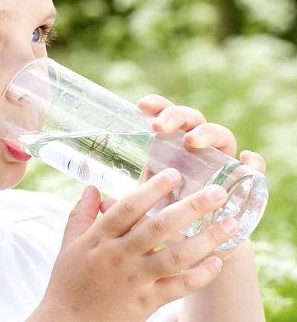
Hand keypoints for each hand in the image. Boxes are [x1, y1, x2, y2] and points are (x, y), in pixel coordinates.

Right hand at [32, 170, 235, 320]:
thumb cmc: (69, 281)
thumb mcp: (69, 244)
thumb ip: (81, 214)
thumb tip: (92, 188)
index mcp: (99, 238)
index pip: (128, 208)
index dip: (152, 189)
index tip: (175, 173)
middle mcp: (119, 256)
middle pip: (158, 227)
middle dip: (190, 207)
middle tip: (217, 192)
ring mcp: (134, 280)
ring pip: (175, 257)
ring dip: (206, 239)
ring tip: (230, 224)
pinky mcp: (146, 302)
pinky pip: (179, 287)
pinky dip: (201, 275)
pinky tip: (217, 262)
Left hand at [136, 94, 266, 258]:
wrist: (195, 246)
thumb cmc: (165, 219)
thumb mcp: (142, 209)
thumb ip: (124, 204)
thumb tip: (97, 201)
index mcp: (170, 147)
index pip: (165, 116)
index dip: (157, 106)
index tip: (140, 105)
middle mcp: (196, 148)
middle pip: (191, 120)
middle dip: (176, 117)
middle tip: (158, 126)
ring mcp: (220, 162)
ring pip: (220, 135)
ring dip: (207, 132)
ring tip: (191, 140)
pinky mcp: (240, 181)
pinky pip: (253, 166)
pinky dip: (253, 161)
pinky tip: (246, 158)